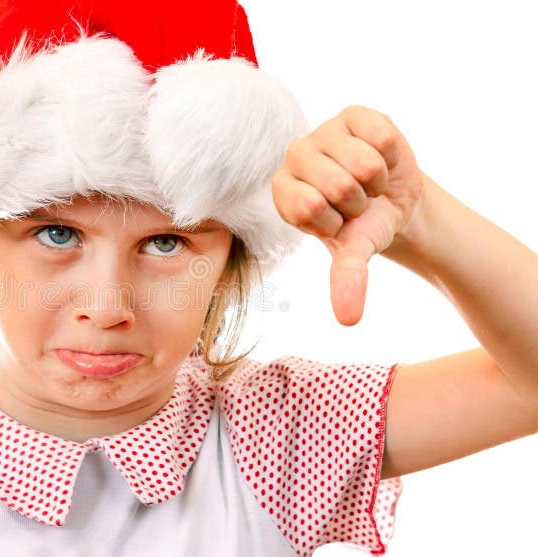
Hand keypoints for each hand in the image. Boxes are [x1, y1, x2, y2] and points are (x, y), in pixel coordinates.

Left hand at [271, 105, 425, 325]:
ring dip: (376, 183)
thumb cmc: (362, 227)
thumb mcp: (354, 253)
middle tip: (357, 202)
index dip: (335, 221)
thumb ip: (347, 279)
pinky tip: (382, 160)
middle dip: (359, 203)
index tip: (338, 223)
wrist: (394, 202)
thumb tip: (348, 320)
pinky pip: (381, 138)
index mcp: (282, 190)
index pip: (307, 206)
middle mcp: (295, 156)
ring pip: (363, 164)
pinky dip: (391, 158)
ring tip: (369, 184)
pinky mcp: (353, 115)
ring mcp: (323, 131)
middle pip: (338, 185)